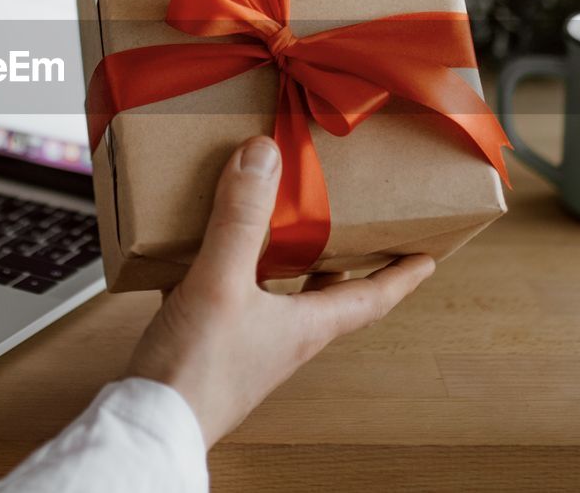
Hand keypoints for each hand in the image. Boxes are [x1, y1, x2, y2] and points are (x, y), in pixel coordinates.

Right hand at [127, 135, 435, 446]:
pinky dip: (222, 267)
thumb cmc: (197, 371)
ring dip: (282, 257)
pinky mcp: (209, 343)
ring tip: (272, 220)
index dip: (401, 274)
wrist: (151, 421)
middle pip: (326, 292)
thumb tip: (264, 157)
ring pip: (276, 291)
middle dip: (342, 258)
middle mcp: (282, 334)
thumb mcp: (223, 282)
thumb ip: (241, 220)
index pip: (370, 297)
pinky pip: (226, 295)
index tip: (428, 255)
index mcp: (304, 325)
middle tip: (352, 225)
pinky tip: (195, 247)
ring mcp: (246, 341)